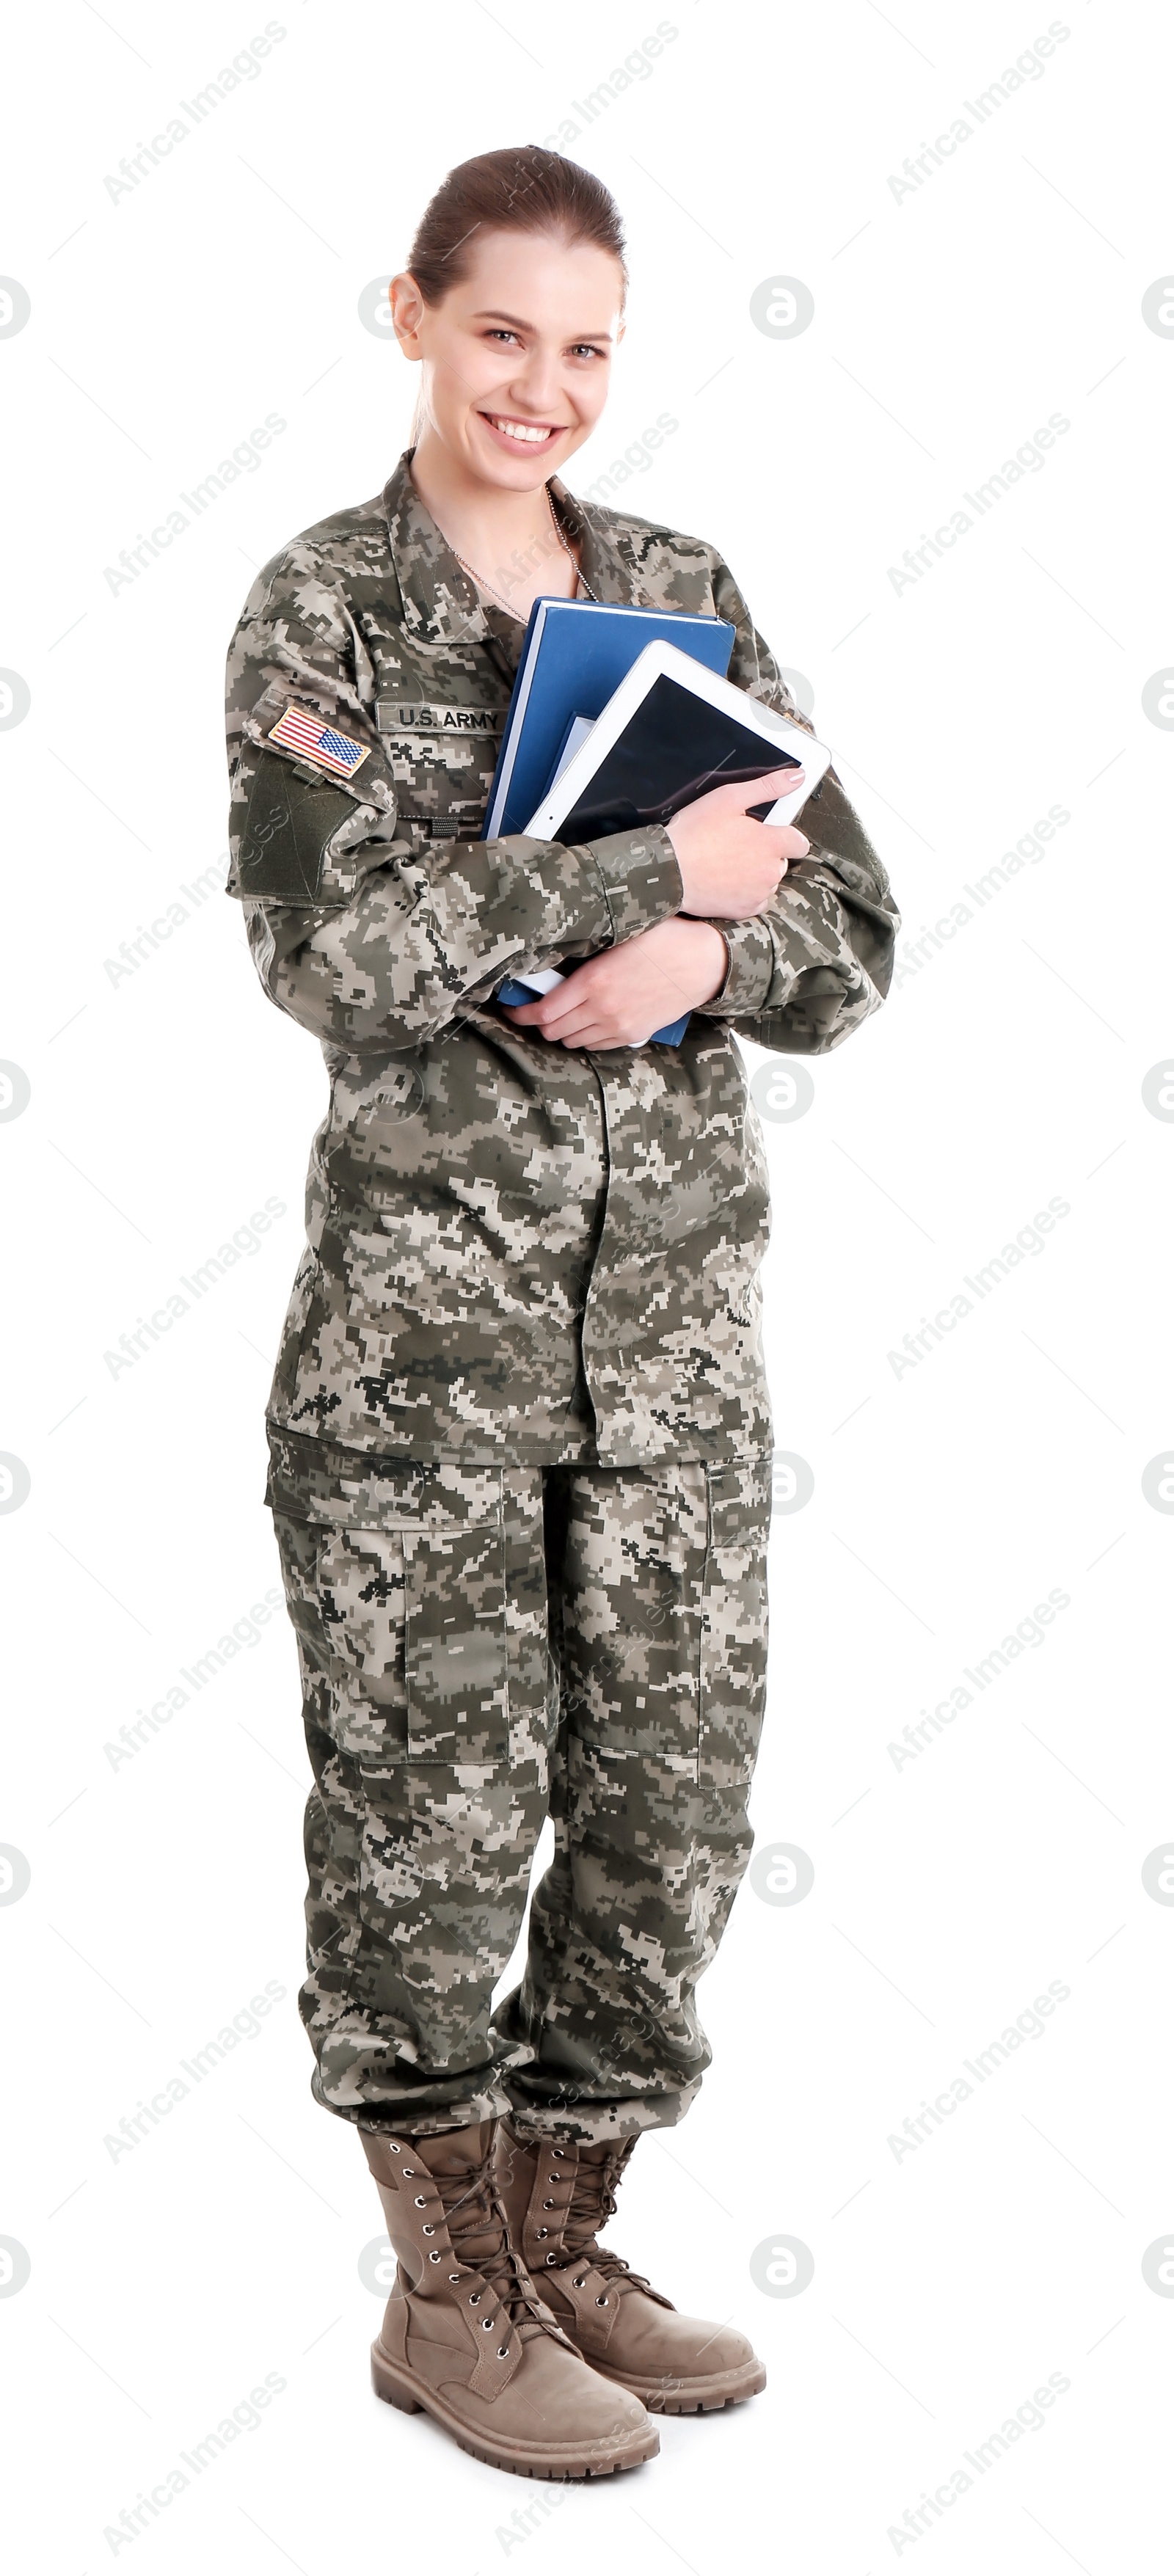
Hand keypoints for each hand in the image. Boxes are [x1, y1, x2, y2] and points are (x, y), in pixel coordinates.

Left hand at [500, 917, 728, 1049]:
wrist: (704, 962)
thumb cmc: (664, 938)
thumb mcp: (618, 933)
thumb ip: (585, 946)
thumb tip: (551, 950)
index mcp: (593, 982)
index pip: (542, 1011)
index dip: (520, 1013)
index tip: (511, 1008)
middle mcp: (602, 1010)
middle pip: (553, 1031)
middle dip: (537, 1022)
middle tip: (533, 1008)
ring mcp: (619, 1026)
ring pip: (573, 1042)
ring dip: (561, 1030)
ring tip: (560, 1014)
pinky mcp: (634, 1034)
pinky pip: (596, 1046)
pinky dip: (583, 1037)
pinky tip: (585, 1021)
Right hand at [665, 766, 809, 916]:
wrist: (668, 870)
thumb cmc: (695, 832)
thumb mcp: (730, 798)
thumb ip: (768, 787)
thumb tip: (797, 777)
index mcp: (772, 843)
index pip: (800, 842)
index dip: (785, 835)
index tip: (768, 832)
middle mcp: (771, 871)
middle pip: (782, 861)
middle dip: (766, 853)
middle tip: (737, 845)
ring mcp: (758, 893)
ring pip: (768, 881)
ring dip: (756, 873)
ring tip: (727, 863)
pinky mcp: (744, 910)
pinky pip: (756, 901)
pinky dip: (746, 893)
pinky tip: (726, 881)